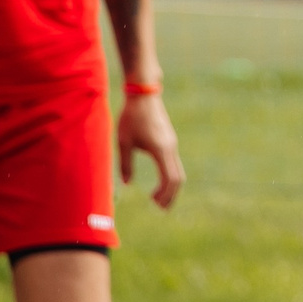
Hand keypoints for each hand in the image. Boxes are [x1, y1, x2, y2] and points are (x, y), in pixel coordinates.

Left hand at [119, 92, 184, 208]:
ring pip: (178, 171)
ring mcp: (172, 143)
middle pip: (178, 178)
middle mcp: (170, 147)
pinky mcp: (169, 140)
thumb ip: (125, 164)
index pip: (170, 179)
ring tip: (158, 198)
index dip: (164, 194)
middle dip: (171, 195)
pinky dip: (170, 177)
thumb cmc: (132, 117)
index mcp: (161, 149)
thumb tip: (126, 184)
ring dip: (170, 187)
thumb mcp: (124, 141)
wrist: (144, 93)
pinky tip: (160, 181)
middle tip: (160, 208)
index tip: (153, 203)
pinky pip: (174, 163)